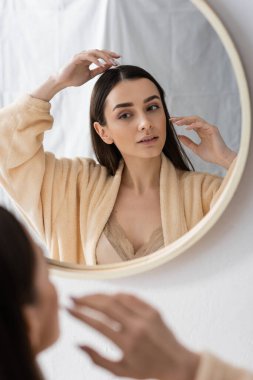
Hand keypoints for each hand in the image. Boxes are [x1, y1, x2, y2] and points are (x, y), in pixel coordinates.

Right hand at [53, 49, 120, 87]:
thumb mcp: (90, 75)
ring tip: (111, 62)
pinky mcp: (76, 58)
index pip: (101, 55)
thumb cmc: (74, 78)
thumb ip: (99, 70)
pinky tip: (100, 64)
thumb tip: (109, 66)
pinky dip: (94, 60)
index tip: (119, 59)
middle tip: (117, 59)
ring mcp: (81, 56)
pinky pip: (87, 57)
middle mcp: (85, 55)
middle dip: (109, 55)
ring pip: (94, 52)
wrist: (63, 81)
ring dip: (104, 57)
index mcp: (89, 59)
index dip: (110, 56)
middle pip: (100, 52)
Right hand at [68, 293, 199, 379]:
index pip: (97, 324)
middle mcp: (137, 327)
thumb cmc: (147, 370)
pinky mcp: (152, 309)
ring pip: (117, 298)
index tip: (68, 308)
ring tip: (86, 297)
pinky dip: (116, 294)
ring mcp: (146, 316)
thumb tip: (78, 344)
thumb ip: (97, 359)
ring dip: (99, 295)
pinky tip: (106, 296)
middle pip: (106, 306)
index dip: (80, 315)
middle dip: (86, 300)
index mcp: (127, 344)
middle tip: (73, 298)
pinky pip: (131, 297)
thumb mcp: (120, 371)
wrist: (177, 363)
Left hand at [171, 116, 236, 168]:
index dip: (181, 122)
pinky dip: (194, 125)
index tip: (172, 122)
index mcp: (201, 131)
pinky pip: (202, 124)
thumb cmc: (211, 155)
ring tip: (177, 122)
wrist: (221, 159)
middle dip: (181, 118)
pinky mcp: (213, 129)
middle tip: (172, 119)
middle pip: (192, 119)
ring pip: (196, 120)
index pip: (189, 123)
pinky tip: (187, 128)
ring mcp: (209, 127)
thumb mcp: (196, 149)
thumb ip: (188, 142)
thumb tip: (178, 136)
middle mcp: (205, 128)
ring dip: (186, 120)